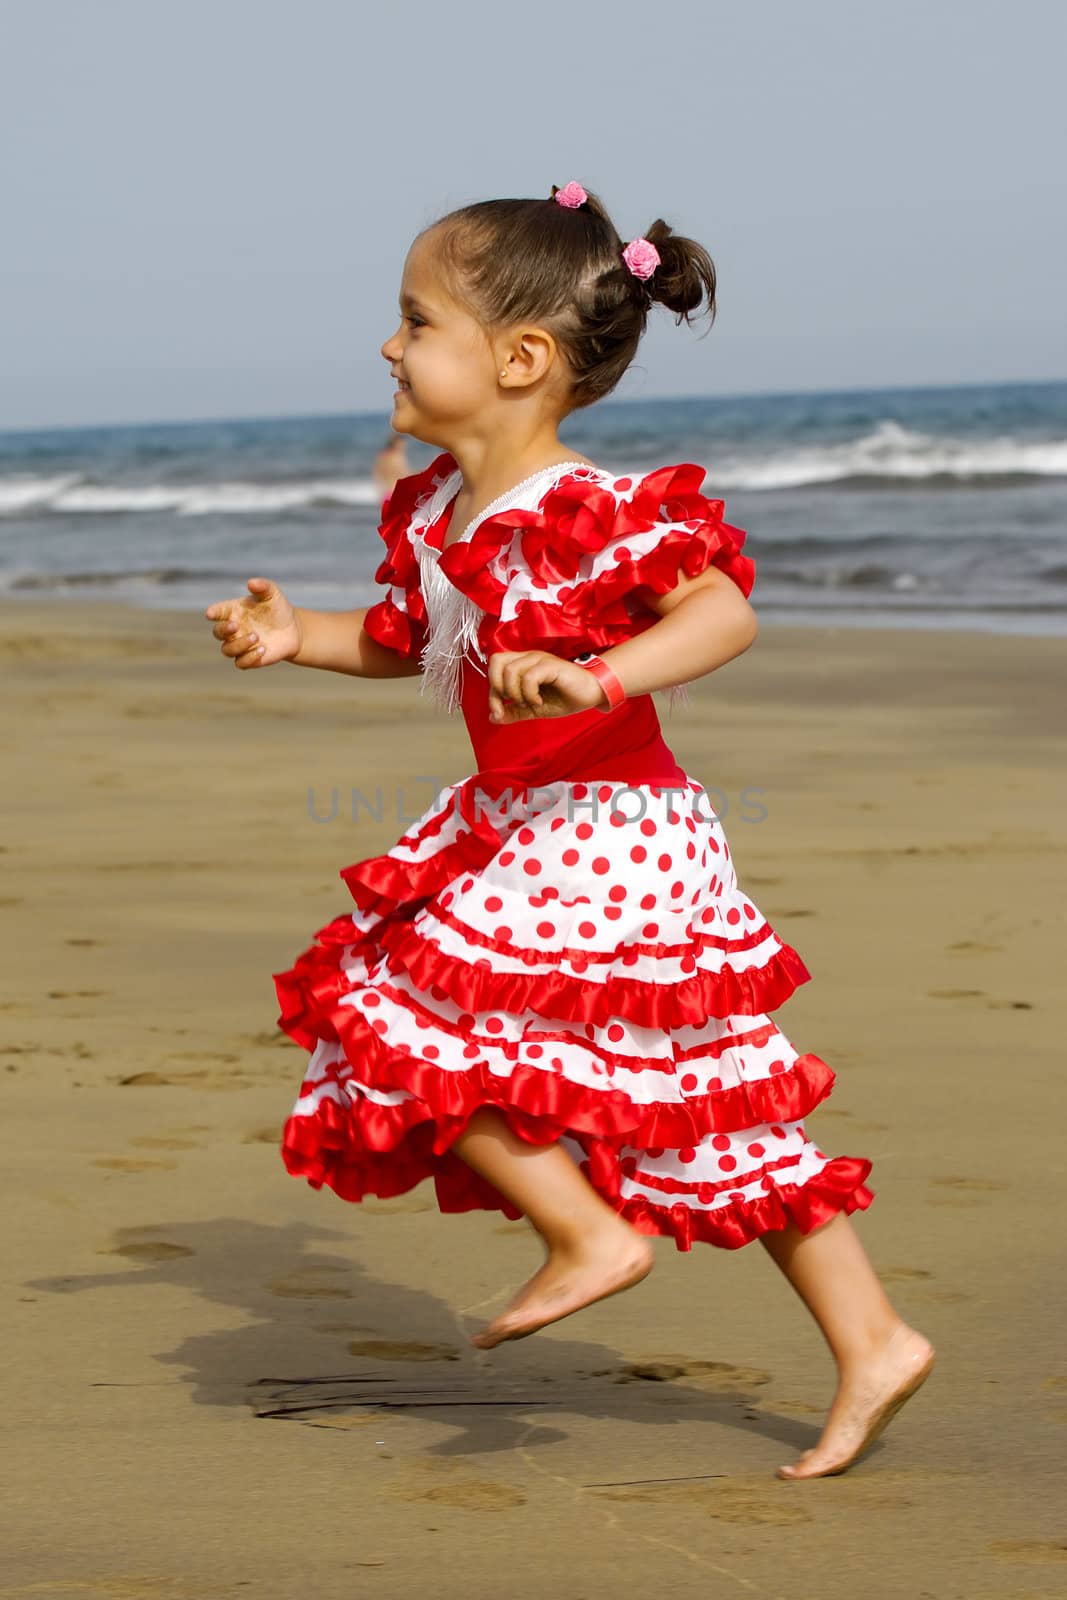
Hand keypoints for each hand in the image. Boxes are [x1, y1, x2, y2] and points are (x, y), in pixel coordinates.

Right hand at [205, 577, 301, 668]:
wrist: (293, 630)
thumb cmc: (278, 608)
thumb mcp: (273, 594)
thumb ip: (262, 586)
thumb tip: (251, 583)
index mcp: (233, 611)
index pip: (217, 612)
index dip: (212, 612)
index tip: (211, 613)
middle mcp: (233, 630)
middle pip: (218, 633)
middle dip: (223, 630)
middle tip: (235, 625)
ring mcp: (239, 645)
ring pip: (227, 650)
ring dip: (239, 644)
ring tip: (256, 637)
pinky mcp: (249, 659)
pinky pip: (241, 663)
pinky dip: (249, 658)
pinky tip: (262, 649)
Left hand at [487, 650, 608, 722]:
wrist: (590, 694)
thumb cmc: (564, 698)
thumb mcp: (533, 709)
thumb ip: (513, 712)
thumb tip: (492, 717)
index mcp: (522, 664)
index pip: (494, 669)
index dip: (492, 693)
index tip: (499, 712)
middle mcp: (528, 657)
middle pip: (496, 662)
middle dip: (498, 688)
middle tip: (514, 703)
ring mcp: (540, 659)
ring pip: (511, 670)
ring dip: (516, 692)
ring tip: (530, 702)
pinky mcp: (551, 665)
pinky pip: (529, 677)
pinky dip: (530, 694)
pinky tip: (539, 702)